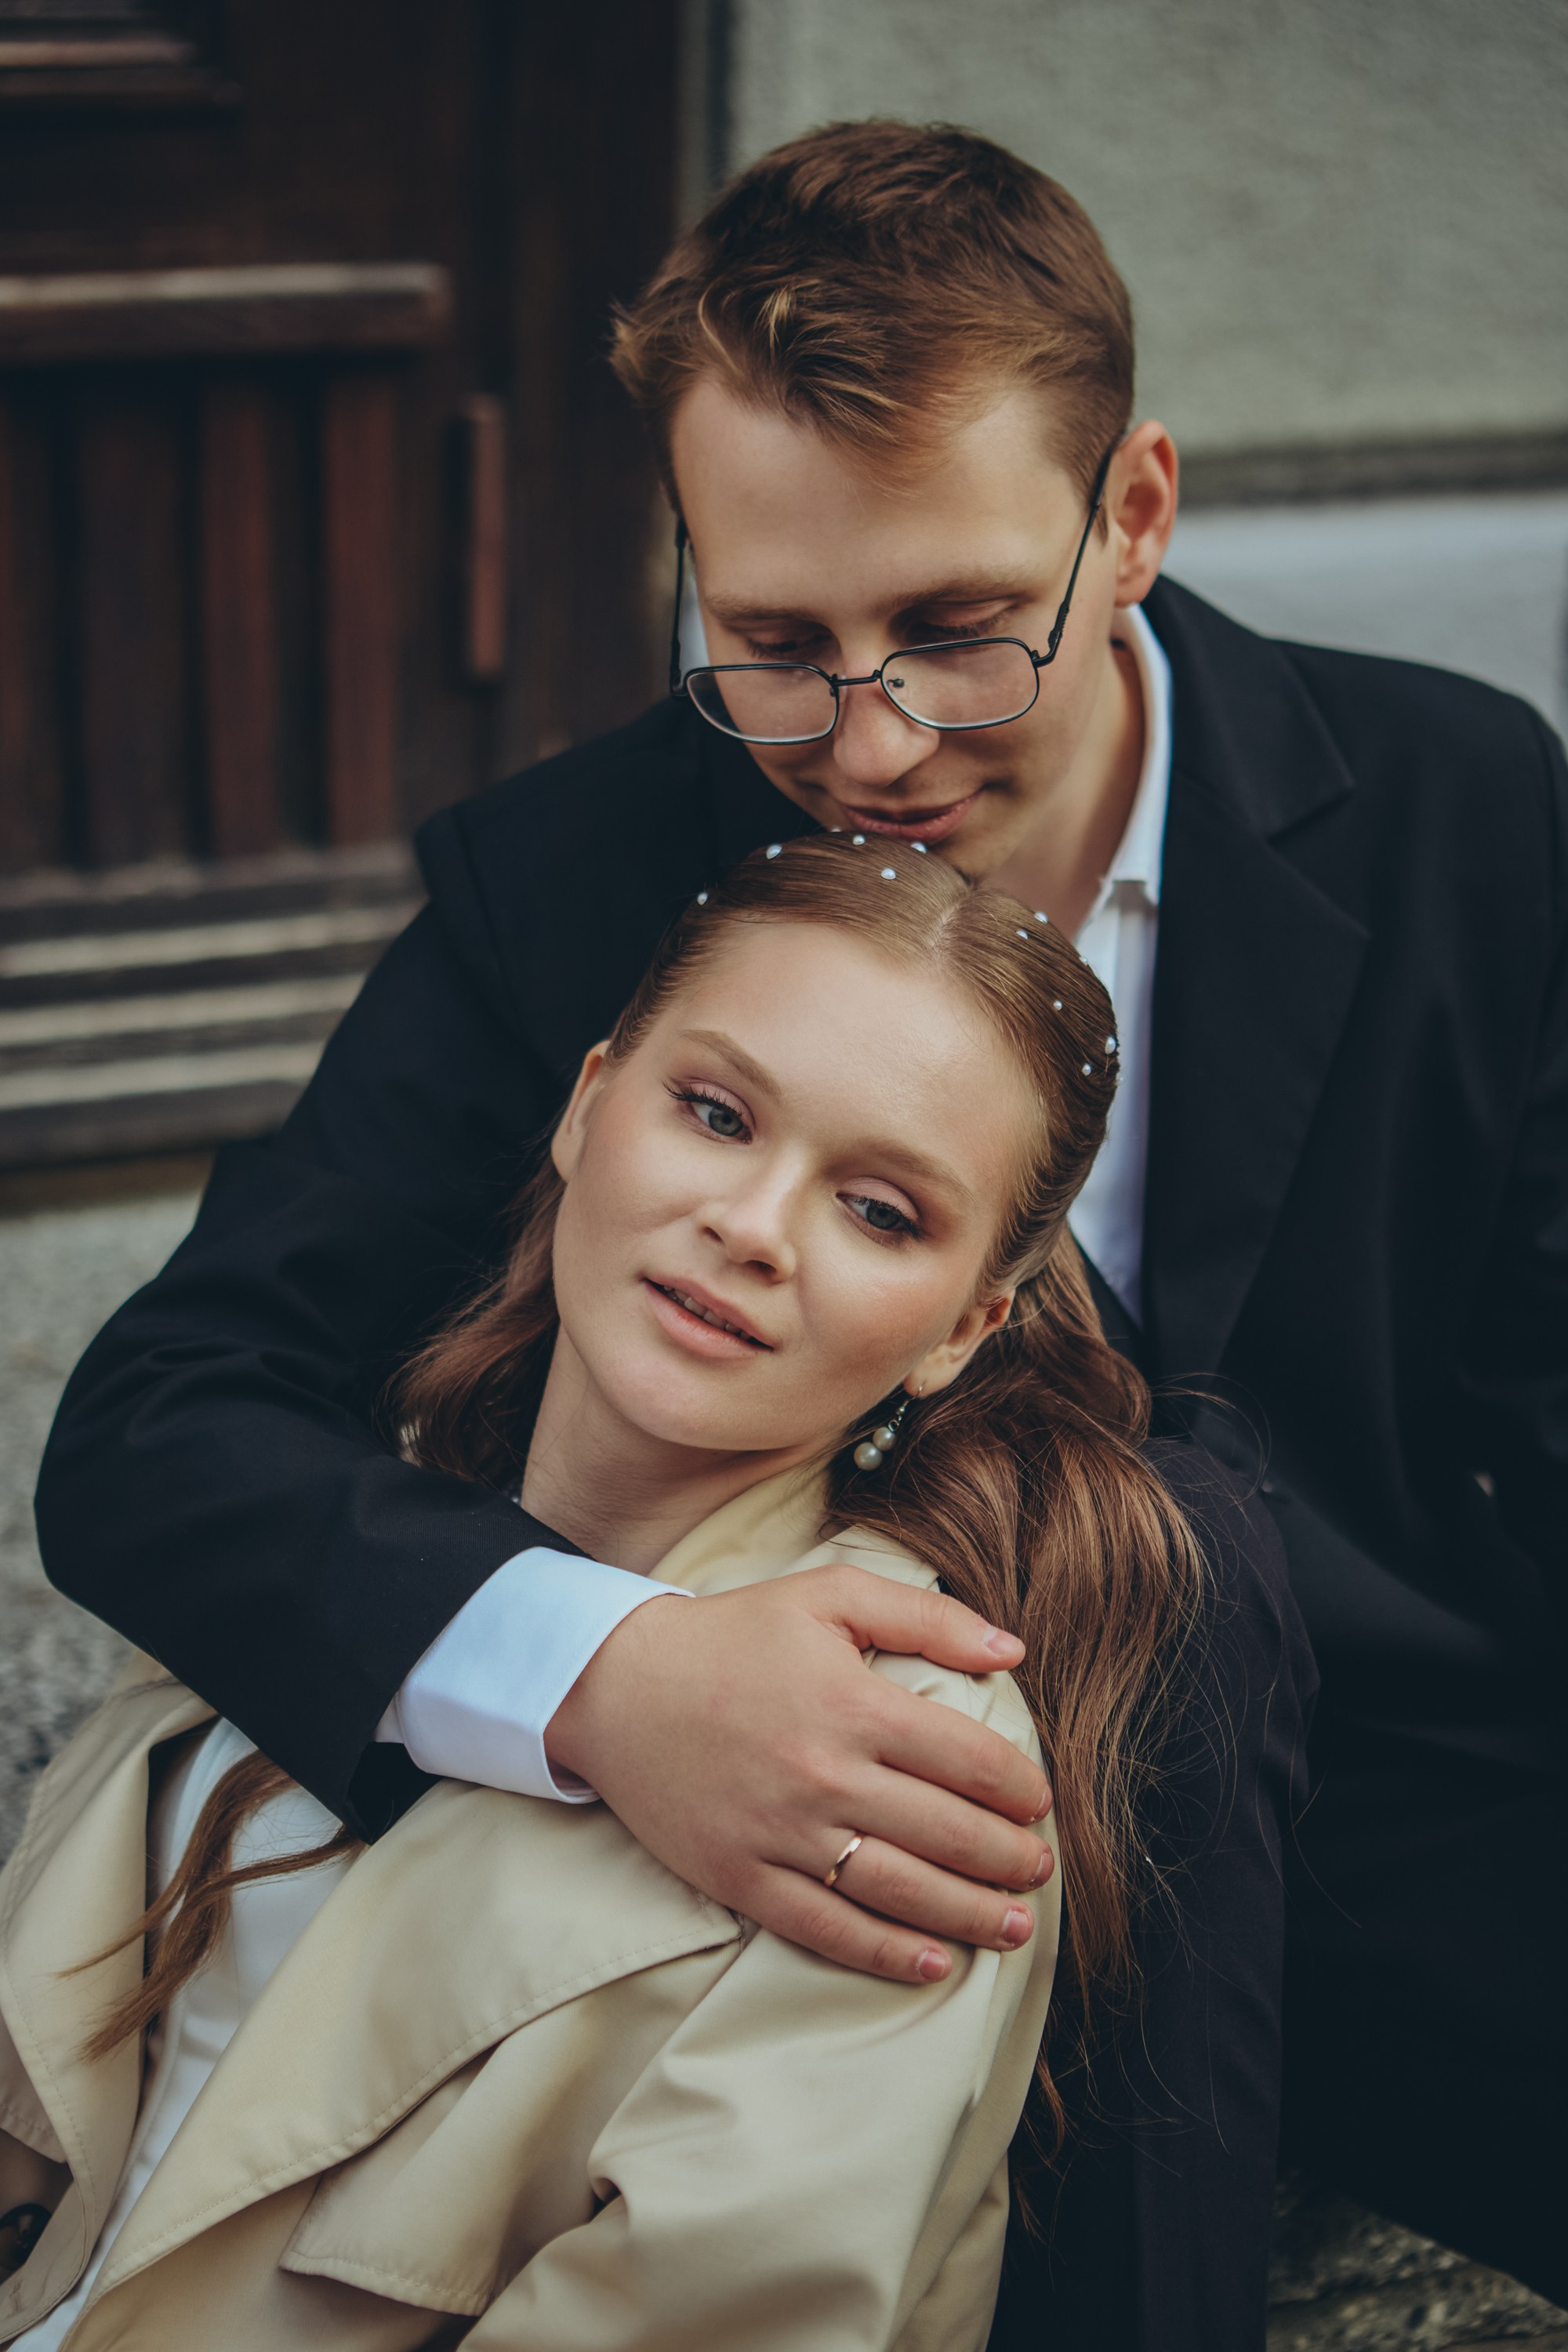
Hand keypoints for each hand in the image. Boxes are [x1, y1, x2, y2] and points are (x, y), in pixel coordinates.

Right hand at [545, 1565, 1053, 1982]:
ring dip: (969, 1914)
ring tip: (1014, 1925)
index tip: (1039, 1801)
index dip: (1018, 1788)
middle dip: (1008, 1858)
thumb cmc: (732, 1635)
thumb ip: (927, 1616)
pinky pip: (828, 1929)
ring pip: (899, 1890)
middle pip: (947, 1832)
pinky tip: (934, 1963)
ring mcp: (782, 1834)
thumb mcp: (829, 1597)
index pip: (968, 1760)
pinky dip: (887, 1954)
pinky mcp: (742, 1878)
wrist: (615, 1685)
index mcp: (854, 1704)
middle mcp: (825, 1776)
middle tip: (1039, 1869)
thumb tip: (1014, 1647)